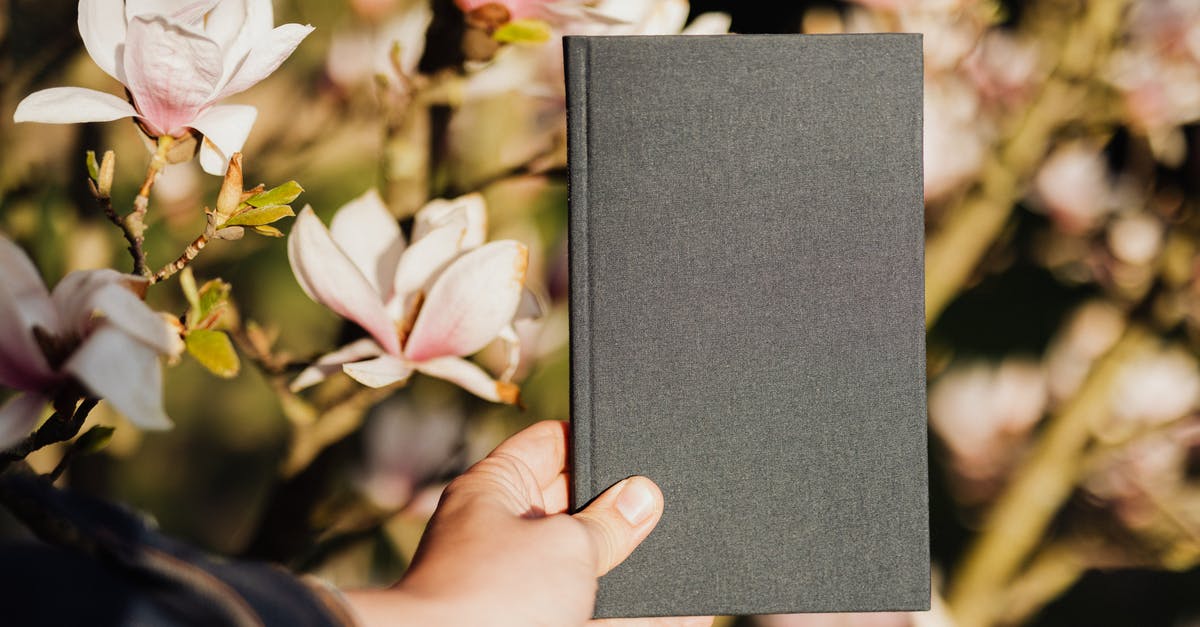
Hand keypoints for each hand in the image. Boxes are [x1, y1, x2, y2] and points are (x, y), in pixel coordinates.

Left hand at [344, 420, 711, 626]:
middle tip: (661, 503)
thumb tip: (642, 496)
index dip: (594, 440)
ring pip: (582, 560)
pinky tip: (669, 609)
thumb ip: (609, 521)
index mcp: (494, 488)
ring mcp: (515, 579)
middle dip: (616, 504)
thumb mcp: (566, 545)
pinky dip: (622, 608)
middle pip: (572, 503)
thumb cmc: (493, 597)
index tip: (640, 447)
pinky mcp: (531, 616)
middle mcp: (501, 530)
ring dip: (621, 558)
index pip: (550, 443)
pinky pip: (588, 607)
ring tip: (667, 548)